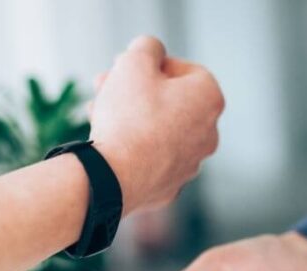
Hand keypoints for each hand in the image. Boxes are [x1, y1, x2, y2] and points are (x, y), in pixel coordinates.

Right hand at [88, 36, 224, 214]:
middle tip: (105, 85)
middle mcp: (208, 134)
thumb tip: (152, 51)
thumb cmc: (128, 117)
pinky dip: (132, 147)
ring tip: (97, 110)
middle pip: (170, 102)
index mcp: (209, 100)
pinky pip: (151, 158)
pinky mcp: (170, 187)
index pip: (186, 70)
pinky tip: (106, 140)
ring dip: (130, 116)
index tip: (127, 67)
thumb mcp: (134, 62)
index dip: (153, 64)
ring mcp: (190, 164)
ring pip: (158, 130)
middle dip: (136, 90)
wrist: (113, 177)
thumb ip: (147, 47)